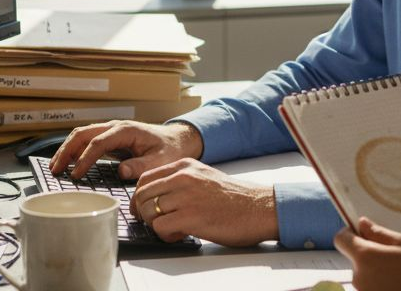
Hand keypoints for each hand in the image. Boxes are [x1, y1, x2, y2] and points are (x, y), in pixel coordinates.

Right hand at [48, 120, 201, 179]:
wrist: (178, 140)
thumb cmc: (170, 150)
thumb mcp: (161, 161)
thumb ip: (142, 166)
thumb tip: (121, 171)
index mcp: (126, 131)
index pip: (98, 143)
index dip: (85, 159)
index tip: (76, 175)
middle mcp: (115, 127)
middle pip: (83, 134)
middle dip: (66, 151)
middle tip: (55, 170)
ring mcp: (111, 131)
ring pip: (82, 135)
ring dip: (67, 149)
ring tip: (55, 167)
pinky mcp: (110, 138)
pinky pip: (87, 141)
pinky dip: (74, 150)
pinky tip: (68, 163)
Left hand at [130, 158, 277, 245]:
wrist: (259, 208)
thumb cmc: (235, 198)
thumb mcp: (204, 177)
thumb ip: (181, 182)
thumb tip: (158, 197)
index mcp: (185, 166)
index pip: (145, 178)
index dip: (141, 197)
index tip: (144, 208)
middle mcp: (183, 177)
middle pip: (142, 195)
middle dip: (144, 212)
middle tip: (157, 221)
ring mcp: (186, 196)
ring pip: (148, 211)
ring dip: (156, 224)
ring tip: (174, 228)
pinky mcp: (191, 217)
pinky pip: (159, 227)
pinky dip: (165, 235)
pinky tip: (180, 234)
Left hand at [333, 217, 400, 290]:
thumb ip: (380, 233)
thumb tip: (362, 224)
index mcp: (365, 257)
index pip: (341, 240)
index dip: (350, 234)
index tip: (362, 233)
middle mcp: (359, 278)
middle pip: (356, 260)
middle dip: (370, 255)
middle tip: (395, 256)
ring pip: (366, 276)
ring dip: (377, 272)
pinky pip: (373, 288)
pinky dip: (383, 285)